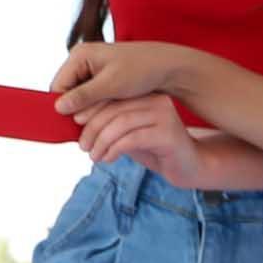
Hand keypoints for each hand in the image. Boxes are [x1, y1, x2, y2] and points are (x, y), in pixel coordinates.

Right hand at [51, 40, 174, 116]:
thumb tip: (58, 107)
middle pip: (66, 91)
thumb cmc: (139, 71)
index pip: (58, 86)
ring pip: (77, 96)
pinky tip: (104, 116)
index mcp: (79, 55)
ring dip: (85, 110)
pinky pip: (88, 95)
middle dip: (75, 110)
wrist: (164, 67)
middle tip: (86, 129)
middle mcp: (81, 60)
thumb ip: (84, 96)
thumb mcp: (111, 85)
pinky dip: (94, 107)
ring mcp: (89, 69)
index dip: (62, 107)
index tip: (73, 126)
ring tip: (97, 124)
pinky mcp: (98, 78)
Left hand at [75, 94, 203, 185]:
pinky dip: (114, 149)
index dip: (90, 108)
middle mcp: (156, 100)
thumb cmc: (154, 150)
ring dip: (101, 141)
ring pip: (121, 123)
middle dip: (93, 127)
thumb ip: (109, 126)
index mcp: (146, 95)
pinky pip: (132, 138)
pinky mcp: (168, 134)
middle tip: (82, 145)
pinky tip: (107, 158)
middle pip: (114, 108)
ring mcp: (164, 115)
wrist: (188, 167)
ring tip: (93, 156)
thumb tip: (77, 120)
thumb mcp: (128, 135)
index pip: (112, 95)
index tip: (75, 123)